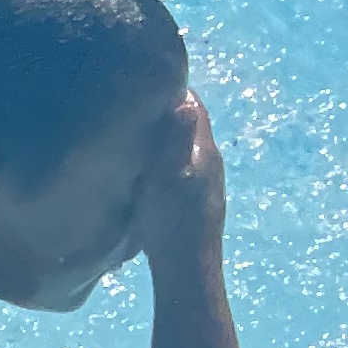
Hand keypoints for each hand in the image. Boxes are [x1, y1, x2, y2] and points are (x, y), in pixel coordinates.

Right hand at [140, 93, 226, 266]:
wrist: (188, 270)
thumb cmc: (171, 222)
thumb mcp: (168, 177)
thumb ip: (175, 139)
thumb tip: (184, 99)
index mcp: (203, 151)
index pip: (193, 107)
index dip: (173, 89)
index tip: (148, 77)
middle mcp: (211, 163)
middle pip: (190, 126)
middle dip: (168, 112)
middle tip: (136, 103)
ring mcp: (207, 185)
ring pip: (187, 149)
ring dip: (167, 140)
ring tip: (138, 136)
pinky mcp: (199, 204)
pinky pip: (183, 170)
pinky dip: (168, 162)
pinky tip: (150, 174)